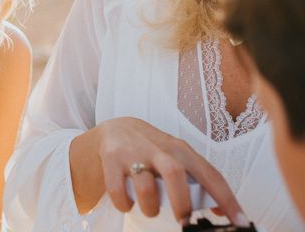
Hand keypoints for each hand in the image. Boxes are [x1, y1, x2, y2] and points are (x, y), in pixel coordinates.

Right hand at [71, 117, 249, 225]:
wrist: (116, 129)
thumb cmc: (153, 149)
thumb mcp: (176, 157)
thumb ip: (196, 178)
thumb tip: (220, 209)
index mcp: (182, 151)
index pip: (210, 175)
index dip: (227, 200)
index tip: (239, 222)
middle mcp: (159, 150)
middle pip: (175, 174)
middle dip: (182, 204)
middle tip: (184, 222)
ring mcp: (134, 153)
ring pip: (145, 185)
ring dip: (150, 207)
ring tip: (150, 210)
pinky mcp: (112, 159)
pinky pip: (118, 190)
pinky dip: (124, 204)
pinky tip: (128, 203)